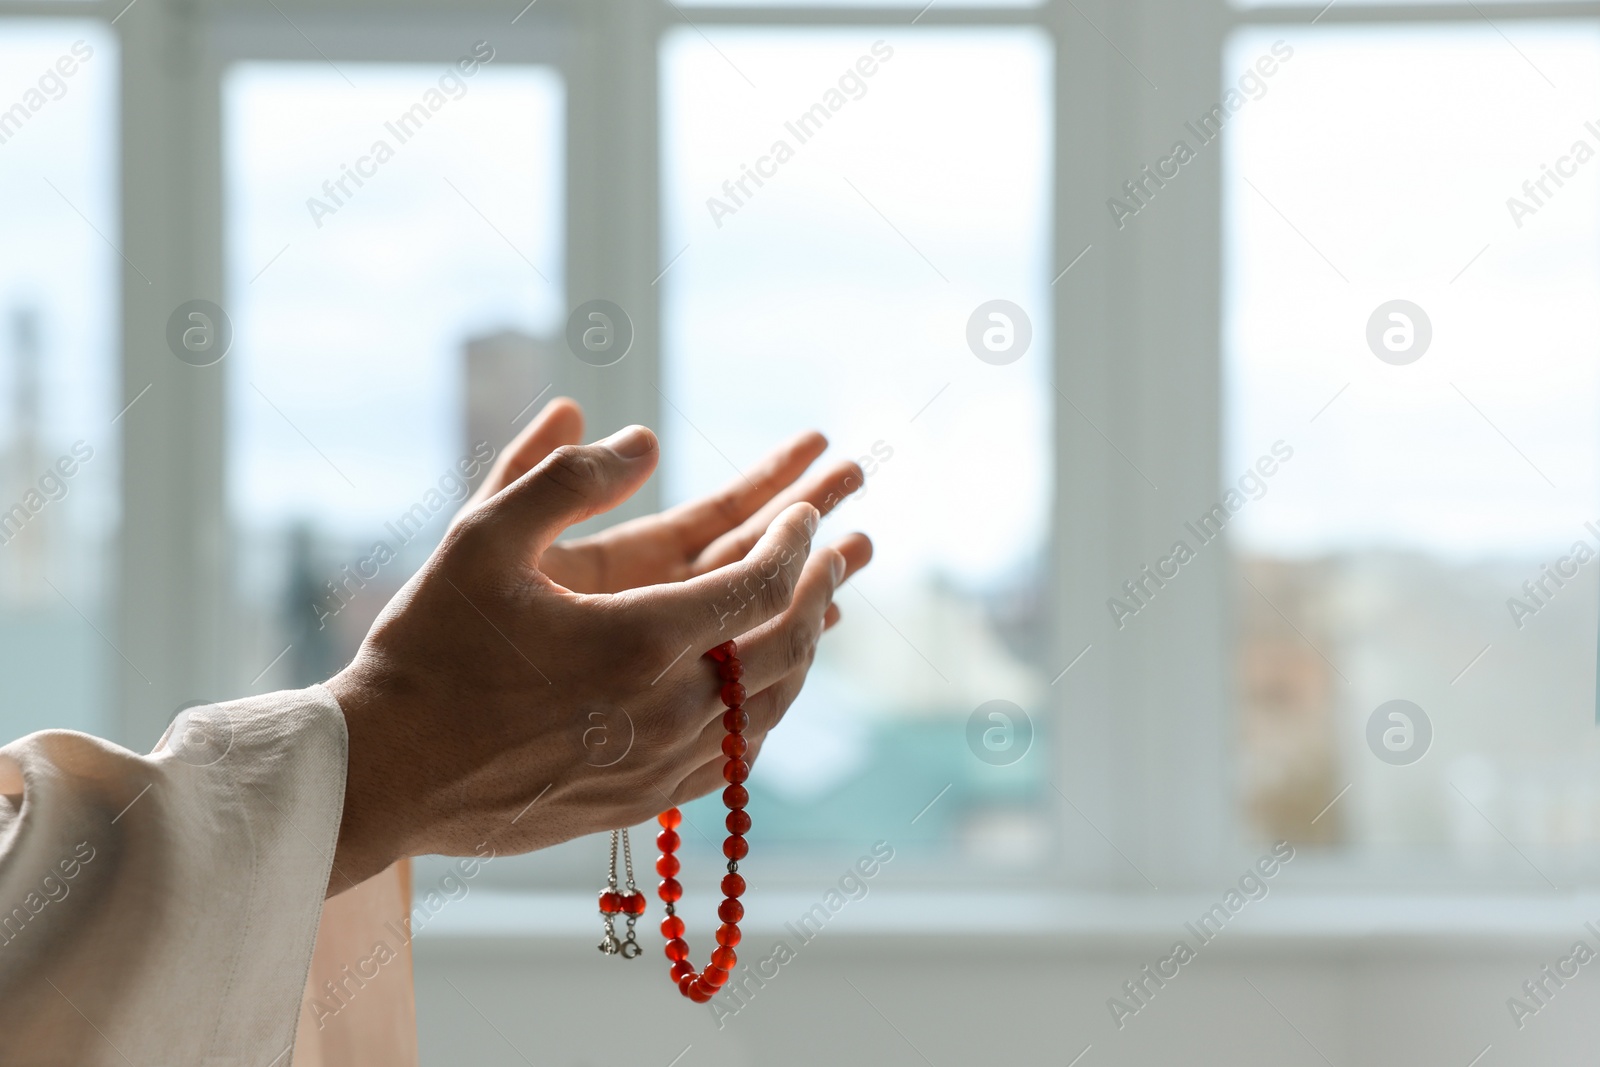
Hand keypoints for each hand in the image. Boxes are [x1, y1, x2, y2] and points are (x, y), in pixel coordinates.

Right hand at [325, 426, 869, 892]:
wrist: (385, 772)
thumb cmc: (427, 651)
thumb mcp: (479, 540)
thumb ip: (560, 475)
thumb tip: (637, 434)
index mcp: (637, 641)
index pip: (759, 583)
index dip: (797, 539)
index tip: (810, 507)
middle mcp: (666, 711)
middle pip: (784, 647)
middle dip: (821, 588)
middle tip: (844, 548)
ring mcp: (660, 765)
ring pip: (769, 708)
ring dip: (805, 651)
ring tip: (824, 610)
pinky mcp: (642, 802)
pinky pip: (735, 757)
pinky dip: (766, 713)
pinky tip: (766, 690)